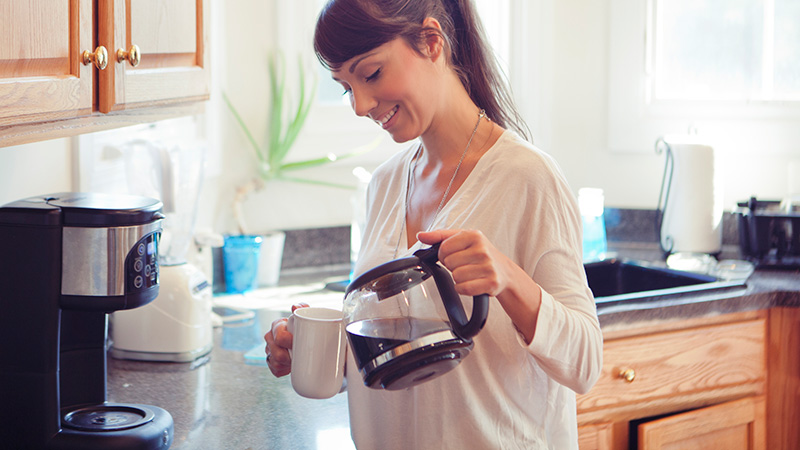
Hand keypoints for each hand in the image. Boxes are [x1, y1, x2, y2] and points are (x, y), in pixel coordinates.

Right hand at [263, 303, 307, 376]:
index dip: (287, 341)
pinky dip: (284, 371)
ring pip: (274, 363)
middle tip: (299, 356)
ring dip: (286, 365)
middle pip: (275, 352)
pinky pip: (275, 371)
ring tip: (296, 361)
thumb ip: (303, 307)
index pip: (278, 335)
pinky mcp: (272, 363)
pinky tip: (291, 367)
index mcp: (277, 325)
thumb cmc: (307, 327)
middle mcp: (271, 338)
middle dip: (286, 357)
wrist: (311, 339)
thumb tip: (295, 306)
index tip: (296, 344)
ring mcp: (270, 351)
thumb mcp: (306, 316)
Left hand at [418, 229, 542, 343]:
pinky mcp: (491, 283)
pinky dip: (464, 289)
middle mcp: (482, 250)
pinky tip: (472, 283)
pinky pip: (464, 289)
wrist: (504, 271)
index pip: (443, 248)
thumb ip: (439, 236)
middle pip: (449, 263)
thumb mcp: (462, 239)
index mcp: (474, 235)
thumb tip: (420, 235)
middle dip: (452, 267)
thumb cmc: (480, 253)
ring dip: (459, 279)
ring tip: (470, 274)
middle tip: (464, 265)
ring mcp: (488, 266)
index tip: (453, 255)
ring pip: (456, 277)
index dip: (444, 255)